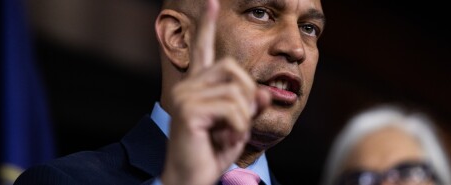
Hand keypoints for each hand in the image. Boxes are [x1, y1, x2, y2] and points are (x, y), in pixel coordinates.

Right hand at [160, 0, 269, 184]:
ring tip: (228, 134)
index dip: (207, 25)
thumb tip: (265, 92)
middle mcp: (188, 85)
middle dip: (248, 95)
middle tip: (239, 121)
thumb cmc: (211, 154)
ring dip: (243, 118)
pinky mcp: (188, 109)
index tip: (212, 1)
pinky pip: (233, 109)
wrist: (190, 179)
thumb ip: (250, 106)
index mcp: (198, 86)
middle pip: (235, 69)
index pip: (203, 49)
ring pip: (237, 91)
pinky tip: (224, 138)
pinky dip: (238, 127)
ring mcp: (185, 95)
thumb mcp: (239, 126)